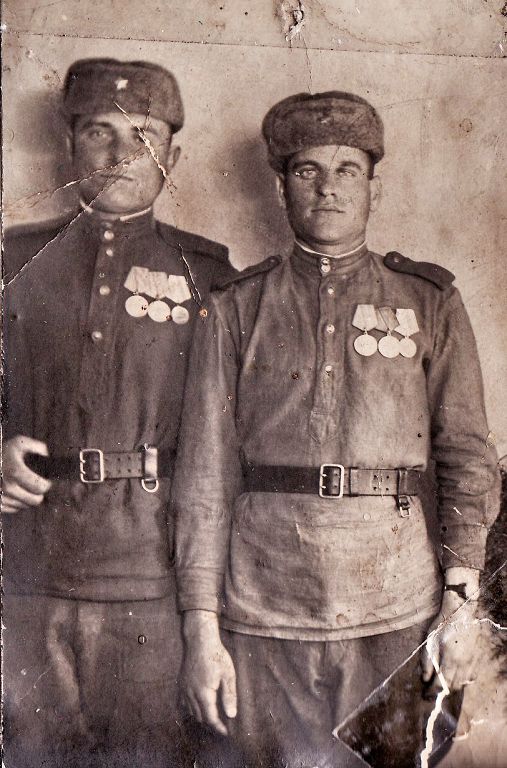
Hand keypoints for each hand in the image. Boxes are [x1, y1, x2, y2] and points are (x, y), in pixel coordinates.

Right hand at [2, 435, 51, 512]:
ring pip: (25, 505)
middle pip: (35, 500)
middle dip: (38, 493)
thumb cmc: (3, 452)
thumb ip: (38, 448)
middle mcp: (7, 487)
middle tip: (35, 484)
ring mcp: (1, 497)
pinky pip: (14, 509)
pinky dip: (16, 502)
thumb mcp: (20, 443)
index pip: (40, 488)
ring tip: (22, 486)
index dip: (47, 484)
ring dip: (27, 498)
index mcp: (15, 471)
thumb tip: (50, 459)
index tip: (46, 480)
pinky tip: (13, 492)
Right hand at [181, 610, 236, 735]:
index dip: (218, 728)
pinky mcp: (181, 683)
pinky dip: (190, 709)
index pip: (210, 718)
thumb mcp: (228, 674)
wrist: (200, 640)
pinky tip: (197, 708)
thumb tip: (231, 715)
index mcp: (203, 693)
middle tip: (222, 727)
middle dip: (210, 724)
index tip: (226, 733)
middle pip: (200, 717)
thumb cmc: (216, 655)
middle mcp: (191, 694)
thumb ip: (229, 695)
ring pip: (190, 711)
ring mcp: (184, 689)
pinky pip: (183, 703)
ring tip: (212, 719)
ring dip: (201, 718)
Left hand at [421, 591, 480, 690]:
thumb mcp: (430, 640)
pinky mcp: (475, 658)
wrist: (461, 612)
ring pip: (462, 683)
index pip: (440, 684)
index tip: (425, 696)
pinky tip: (456, 679)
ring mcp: (471, 662)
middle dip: (441, 693)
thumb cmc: (443, 624)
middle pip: (452, 687)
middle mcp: (463, 664)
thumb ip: (427, 661)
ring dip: (451, 688)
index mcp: (450, 660)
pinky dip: (462, 682)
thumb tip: (425, 679)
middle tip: (431, 693)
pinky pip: (470, 677)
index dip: (432, 692)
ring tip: (441, 687)